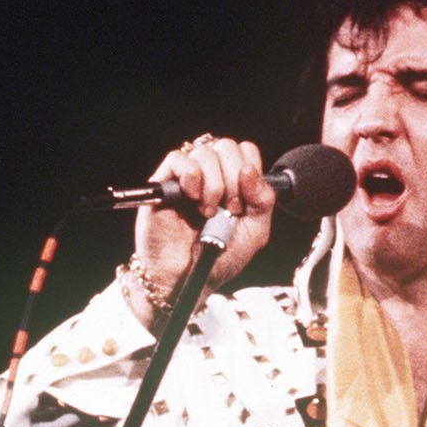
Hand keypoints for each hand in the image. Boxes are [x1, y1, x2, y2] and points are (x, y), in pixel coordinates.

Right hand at [130, 134, 276, 324]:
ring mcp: (186, 177)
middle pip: (227, 146)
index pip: (245, 151)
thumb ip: (263, 201)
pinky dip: (191, 176)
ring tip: (207, 212)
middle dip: (234, 179)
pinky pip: (178, 158)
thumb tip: (249, 170)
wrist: (188, 280)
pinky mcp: (163, 183)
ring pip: (205, 152)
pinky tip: (193, 198)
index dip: (250, 170)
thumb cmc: (218, 259)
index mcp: (232, 181)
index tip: (246, 201)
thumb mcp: (254, 233)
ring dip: (213, 185)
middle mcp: (209, 174)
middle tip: (229, 210)